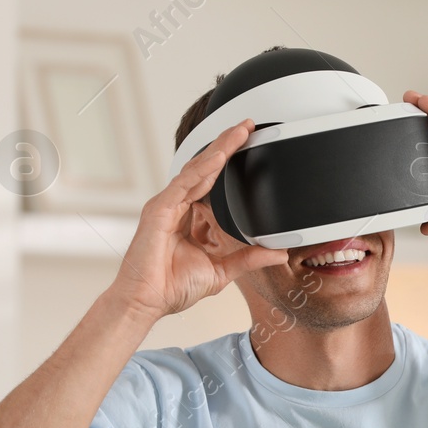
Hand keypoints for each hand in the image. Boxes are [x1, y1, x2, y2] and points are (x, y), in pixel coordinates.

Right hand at [109, 120, 288, 320]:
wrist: (148, 301)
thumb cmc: (173, 287)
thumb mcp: (222, 269)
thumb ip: (249, 258)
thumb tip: (278, 252)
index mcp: (191, 217)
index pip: (214, 182)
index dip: (229, 162)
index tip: (250, 144)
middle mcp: (178, 206)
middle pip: (206, 168)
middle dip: (226, 145)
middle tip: (247, 126)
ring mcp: (167, 205)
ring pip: (196, 169)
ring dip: (218, 149)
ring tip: (238, 132)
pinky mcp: (159, 210)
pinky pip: (184, 184)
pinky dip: (202, 169)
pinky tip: (219, 156)